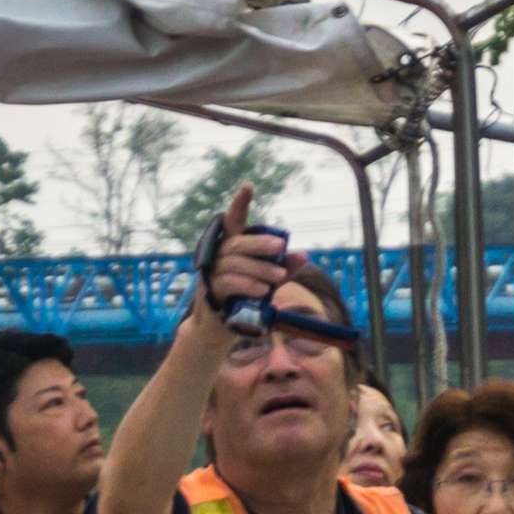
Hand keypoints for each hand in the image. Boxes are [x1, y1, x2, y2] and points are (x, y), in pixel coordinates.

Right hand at [195, 183, 294, 324]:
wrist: (218, 328)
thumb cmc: (242, 299)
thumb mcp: (267, 281)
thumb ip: (282, 268)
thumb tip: (303, 255)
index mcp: (232, 247)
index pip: (233, 220)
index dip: (240, 203)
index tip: (248, 185)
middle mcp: (218, 256)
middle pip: (237, 243)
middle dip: (260, 244)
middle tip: (280, 247)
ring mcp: (212, 273)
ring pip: (235, 264)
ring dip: (259, 269)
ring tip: (279, 277)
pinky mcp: (209, 291)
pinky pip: (228, 282)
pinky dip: (247, 284)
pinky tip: (262, 290)